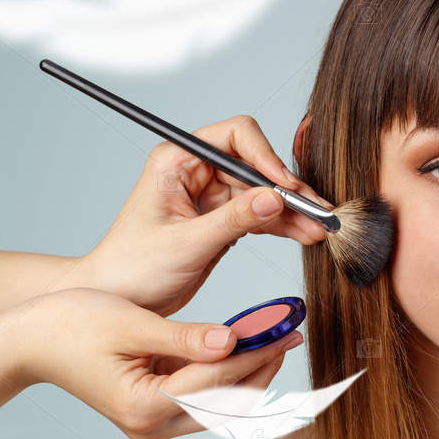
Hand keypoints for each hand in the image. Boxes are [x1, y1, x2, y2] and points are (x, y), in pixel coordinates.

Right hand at [0, 288, 303, 438]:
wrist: (29, 343)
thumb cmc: (70, 325)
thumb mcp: (131, 324)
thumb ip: (184, 338)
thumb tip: (232, 341)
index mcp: (143, 407)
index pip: (216, 381)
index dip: (255, 353)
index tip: (286, 329)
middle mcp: (150, 428)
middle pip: (225, 403)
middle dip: (261, 367)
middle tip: (291, 333)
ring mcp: (151, 427)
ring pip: (218, 405)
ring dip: (248, 373)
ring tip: (276, 337)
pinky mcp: (152, 416)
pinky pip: (201, 399)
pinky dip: (224, 374)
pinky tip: (246, 346)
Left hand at [79, 114, 331, 315]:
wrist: (120, 302)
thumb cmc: (133, 268)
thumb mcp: (186, 244)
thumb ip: (233, 220)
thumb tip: (274, 197)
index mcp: (178, 161)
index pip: (234, 136)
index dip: (265, 156)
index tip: (284, 186)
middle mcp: (197, 171)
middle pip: (256, 165)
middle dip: (288, 189)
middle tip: (317, 212)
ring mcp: (211, 196)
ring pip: (264, 192)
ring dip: (292, 210)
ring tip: (319, 229)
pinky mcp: (222, 220)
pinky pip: (260, 215)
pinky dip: (283, 226)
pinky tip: (304, 235)